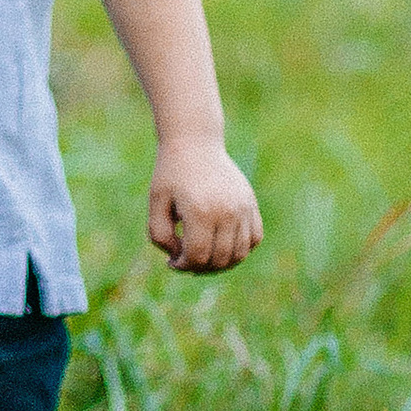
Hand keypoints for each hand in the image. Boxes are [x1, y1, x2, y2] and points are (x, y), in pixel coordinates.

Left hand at [148, 142, 262, 274]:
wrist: (195, 143)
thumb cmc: (171, 173)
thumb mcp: (156, 202)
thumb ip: (160, 234)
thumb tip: (178, 257)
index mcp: (200, 211)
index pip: (198, 256)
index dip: (183, 266)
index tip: (172, 262)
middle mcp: (226, 211)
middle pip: (220, 259)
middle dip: (200, 268)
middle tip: (186, 261)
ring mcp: (242, 208)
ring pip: (240, 253)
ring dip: (222, 264)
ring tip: (204, 257)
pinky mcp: (251, 204)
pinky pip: (254, 239)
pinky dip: (241, 250)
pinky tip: (221, 244)